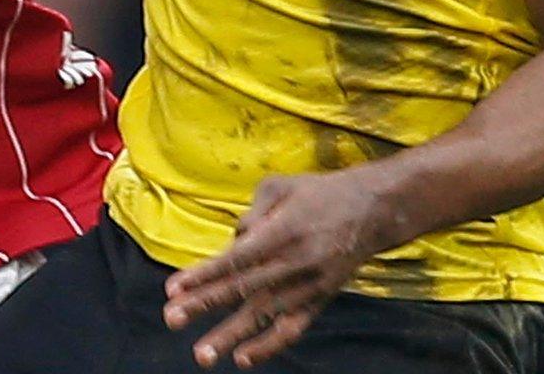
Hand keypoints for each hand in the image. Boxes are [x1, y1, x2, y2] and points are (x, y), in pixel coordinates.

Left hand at [162, 170, 405, 367]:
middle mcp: (293, 262)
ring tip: (202, 354)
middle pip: (242, 289)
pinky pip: (293, 328)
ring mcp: (307, 285)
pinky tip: (243, 358)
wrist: (373, 210)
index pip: (236, 259)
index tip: (173, 288)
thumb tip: (232, 243)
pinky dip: (269, 345)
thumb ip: (252, 213)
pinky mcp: (319, 300)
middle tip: (171, 318)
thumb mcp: (281, 186)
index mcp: (282, 231)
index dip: (204, 275)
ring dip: (230, 335)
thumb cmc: (319, 193)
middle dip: (203, 304)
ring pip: (264, 315)